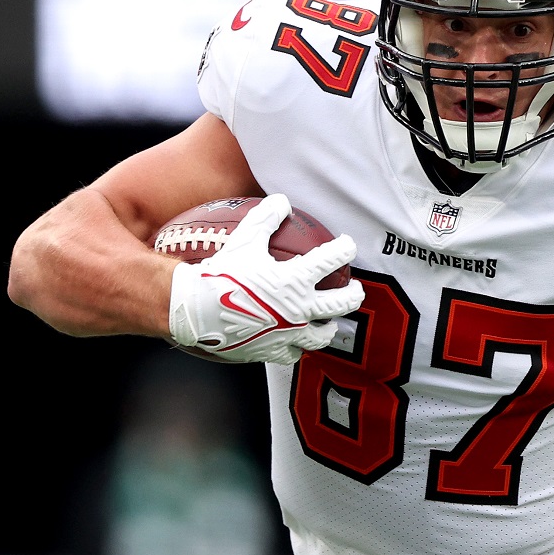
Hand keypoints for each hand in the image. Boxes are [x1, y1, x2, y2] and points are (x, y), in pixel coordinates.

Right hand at [167, 193, 364, 363]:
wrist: (198, 311)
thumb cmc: (222, 275)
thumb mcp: (244, 240)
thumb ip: (265, 219)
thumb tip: (281, 201)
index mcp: (296, 280)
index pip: (331, 260)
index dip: (344, 250)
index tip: (348, 246)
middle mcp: (300, 309)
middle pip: (340, 304)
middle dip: (353, 295)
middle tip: (356, 290)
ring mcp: (289, 334)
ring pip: (322, 335)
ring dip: (329, 328)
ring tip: (330, 325)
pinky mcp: (273, 351)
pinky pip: (293, 353)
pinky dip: (298, 348)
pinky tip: (296, 345)